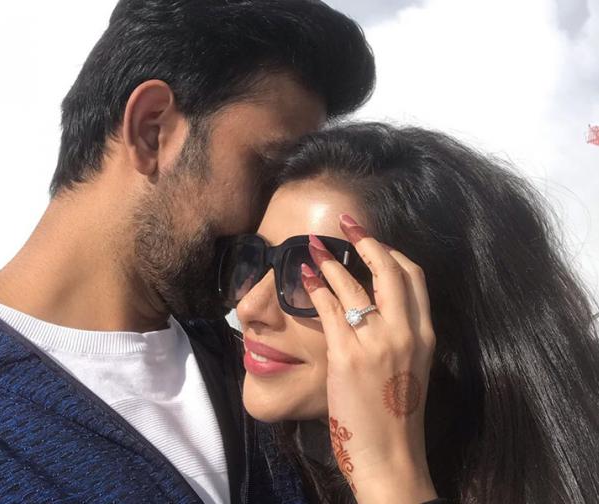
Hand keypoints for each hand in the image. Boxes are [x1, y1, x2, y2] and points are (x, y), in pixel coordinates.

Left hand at [301, 214, 437, 502]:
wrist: (391, 457)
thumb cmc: (397, 417)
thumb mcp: (410, 369)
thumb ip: (400, 337)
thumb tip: (375, 309)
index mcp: (424, 335)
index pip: (414, 277)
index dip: (391, 251)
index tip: (372, 240)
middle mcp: (405, 332)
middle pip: (389, 269)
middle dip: (365, 240)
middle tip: (345, 223)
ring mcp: (377, 342)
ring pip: (352, 284)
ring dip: (330, 260)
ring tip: (311, 247)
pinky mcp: (347, 356)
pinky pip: (328, 308)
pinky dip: (313, 287)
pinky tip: (302, 277)